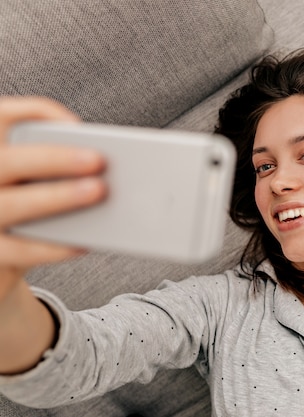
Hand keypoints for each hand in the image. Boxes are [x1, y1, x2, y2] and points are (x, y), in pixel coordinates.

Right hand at [0, 96, 105, 295]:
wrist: (2, 252)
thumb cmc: (28, 201)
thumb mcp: (34, 176)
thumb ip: (54, 162)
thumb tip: (102, 162)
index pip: (4, 116)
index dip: (39, 114)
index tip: (77, 125)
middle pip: (9, 161)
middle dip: (54, 158)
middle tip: (98, 160)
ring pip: (12, 204)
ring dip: (58, 197)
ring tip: (98, 191)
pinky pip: (19, 250)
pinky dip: (54, 247)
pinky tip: (84, 242)